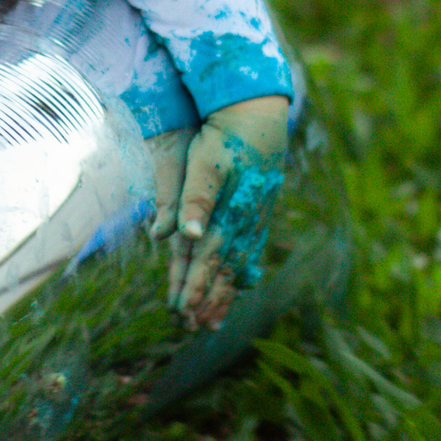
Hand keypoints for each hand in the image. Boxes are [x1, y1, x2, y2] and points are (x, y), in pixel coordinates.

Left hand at [152, 96, 288, 329]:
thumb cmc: (225, 135)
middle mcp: (243, 222)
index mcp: (226, 214)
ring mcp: (254, 218)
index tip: (180, 312)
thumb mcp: (204, 162)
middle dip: (207, 301)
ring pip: (239, 266)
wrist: (257, 111)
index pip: (205, 261)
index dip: (193, 288)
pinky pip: (252, 250)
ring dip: (226, 295)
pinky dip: (245, 272)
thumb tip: (182, 236)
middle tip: (192, 329)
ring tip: (215, 322)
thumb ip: (193, 199)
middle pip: (223, 272)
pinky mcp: (259, 210)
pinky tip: (245, 284)